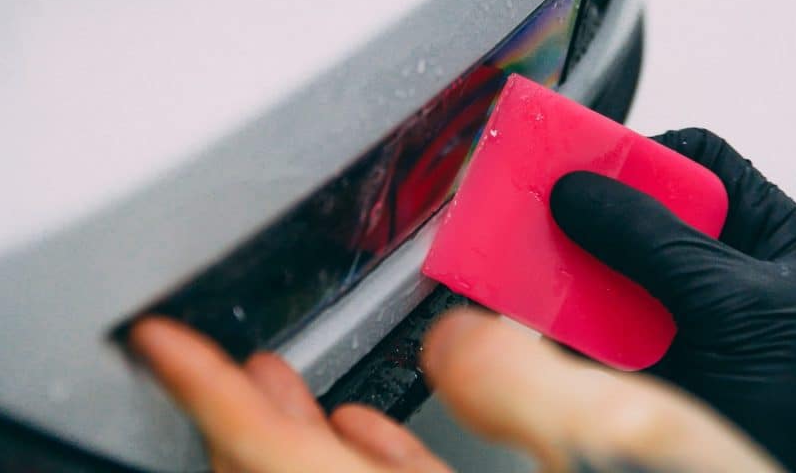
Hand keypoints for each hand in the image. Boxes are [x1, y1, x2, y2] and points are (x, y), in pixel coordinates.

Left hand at [132, 309, 778, 471]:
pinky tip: (366, 427)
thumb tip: (460, 335)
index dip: (208, 397)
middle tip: (205, 358)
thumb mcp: (633, 440)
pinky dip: (368, 458)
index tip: (161, 343)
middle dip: (240, 417)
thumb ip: (529, 386)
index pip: (279, 464)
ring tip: (268, 382)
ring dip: (295, 434)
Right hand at [549, 128, 795, 471]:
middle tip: (542, 212)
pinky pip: (597, 332)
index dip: (648, 155)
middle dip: (592, 216)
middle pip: (643, 217)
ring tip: (531, 268)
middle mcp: (719, 269)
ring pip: (612, 275)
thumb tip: (582, 191)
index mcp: (767, 236)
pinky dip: (568, 328)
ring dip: (572, 274)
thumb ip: (657, 243)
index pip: (703, 162)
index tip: (592, 165)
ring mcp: (682, 318)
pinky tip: (547, 325)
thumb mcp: (735, 304)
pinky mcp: (652, 364)